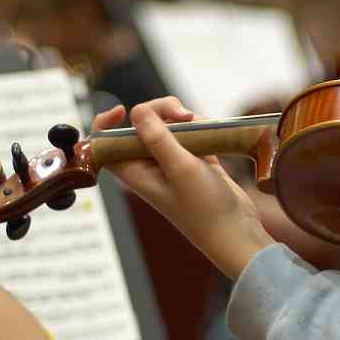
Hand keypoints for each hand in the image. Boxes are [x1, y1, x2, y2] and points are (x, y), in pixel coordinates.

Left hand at [93, 96, 274, 279]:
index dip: (105, 124)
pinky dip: (200, 127)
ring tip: (202, 128)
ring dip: (185, 119)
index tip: (121, 110)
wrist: (235, 229)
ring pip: (169, 124)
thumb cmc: (204, 208)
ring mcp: (172, 161)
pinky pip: (191, 133)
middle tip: (182, 115)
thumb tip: (137, 110)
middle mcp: (149, 165)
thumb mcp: (180, 169)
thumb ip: (158, 138)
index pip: (105, 143)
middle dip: (161, 111)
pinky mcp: (194, 159)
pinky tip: (213, 135)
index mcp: (134, 171)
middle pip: (142, 124)